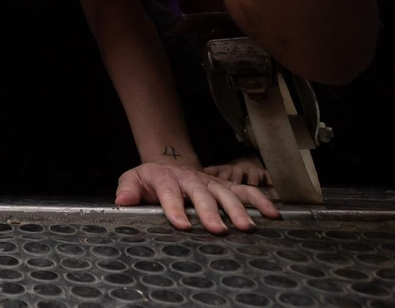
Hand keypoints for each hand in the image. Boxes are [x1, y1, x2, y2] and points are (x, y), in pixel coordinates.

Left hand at [115, 161, 279, 233]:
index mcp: (166, 178)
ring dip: (238, 210)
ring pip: (227, 193)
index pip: (169, 194)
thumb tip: (121, 202)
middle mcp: (191, 179)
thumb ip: (128, 190)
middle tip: (218, 230)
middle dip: (210, 212)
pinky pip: (246, 191)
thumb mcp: (133, 179)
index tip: (182, 225)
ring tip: (247, 228)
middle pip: (201, 195)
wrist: (169, 163)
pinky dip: (261, 201)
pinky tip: (274, 215)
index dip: (175, 209)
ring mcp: (211, 182)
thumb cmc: (150, 179)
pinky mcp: (225, 186)